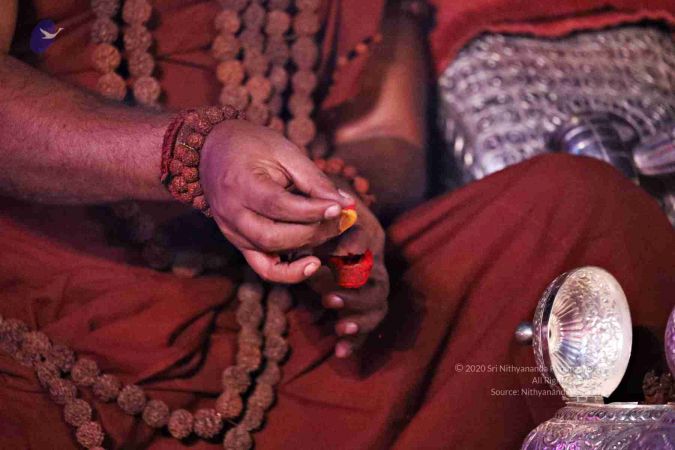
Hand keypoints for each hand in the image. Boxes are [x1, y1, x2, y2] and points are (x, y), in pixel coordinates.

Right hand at [200, 120, 353, 282]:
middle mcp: (231, 213)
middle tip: (341, 219)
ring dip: (307, 246)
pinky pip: (264, 268)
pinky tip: (312, 263)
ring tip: (330, 231)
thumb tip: (346, 204)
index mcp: (240, 184)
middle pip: (274, 236)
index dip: (312, 210)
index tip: (341, 207)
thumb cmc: (252, 145)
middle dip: (314, 231)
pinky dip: (289, 272)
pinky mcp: (239, 243)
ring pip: (270, 255)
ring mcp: (232, 232)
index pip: (279, 206)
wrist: (214, 150)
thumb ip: (314, 179)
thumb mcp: (285, 152)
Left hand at [310, 200, 388, 357]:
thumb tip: (303, 249)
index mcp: (365, 234)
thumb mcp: (314, 223)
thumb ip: (312, 233)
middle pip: (378, 282)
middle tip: (328, 300)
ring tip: (341, 329)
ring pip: (378, 304)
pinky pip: (367, 324)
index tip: (335, 261)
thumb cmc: (319, 224)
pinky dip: (356, 341)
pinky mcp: (365, 305)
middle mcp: (375, 262)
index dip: (351, 256)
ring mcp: (374, 285)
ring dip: (360, 319)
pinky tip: (340, 352)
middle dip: (355, 294)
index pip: (364, 245)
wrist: (332, 231)